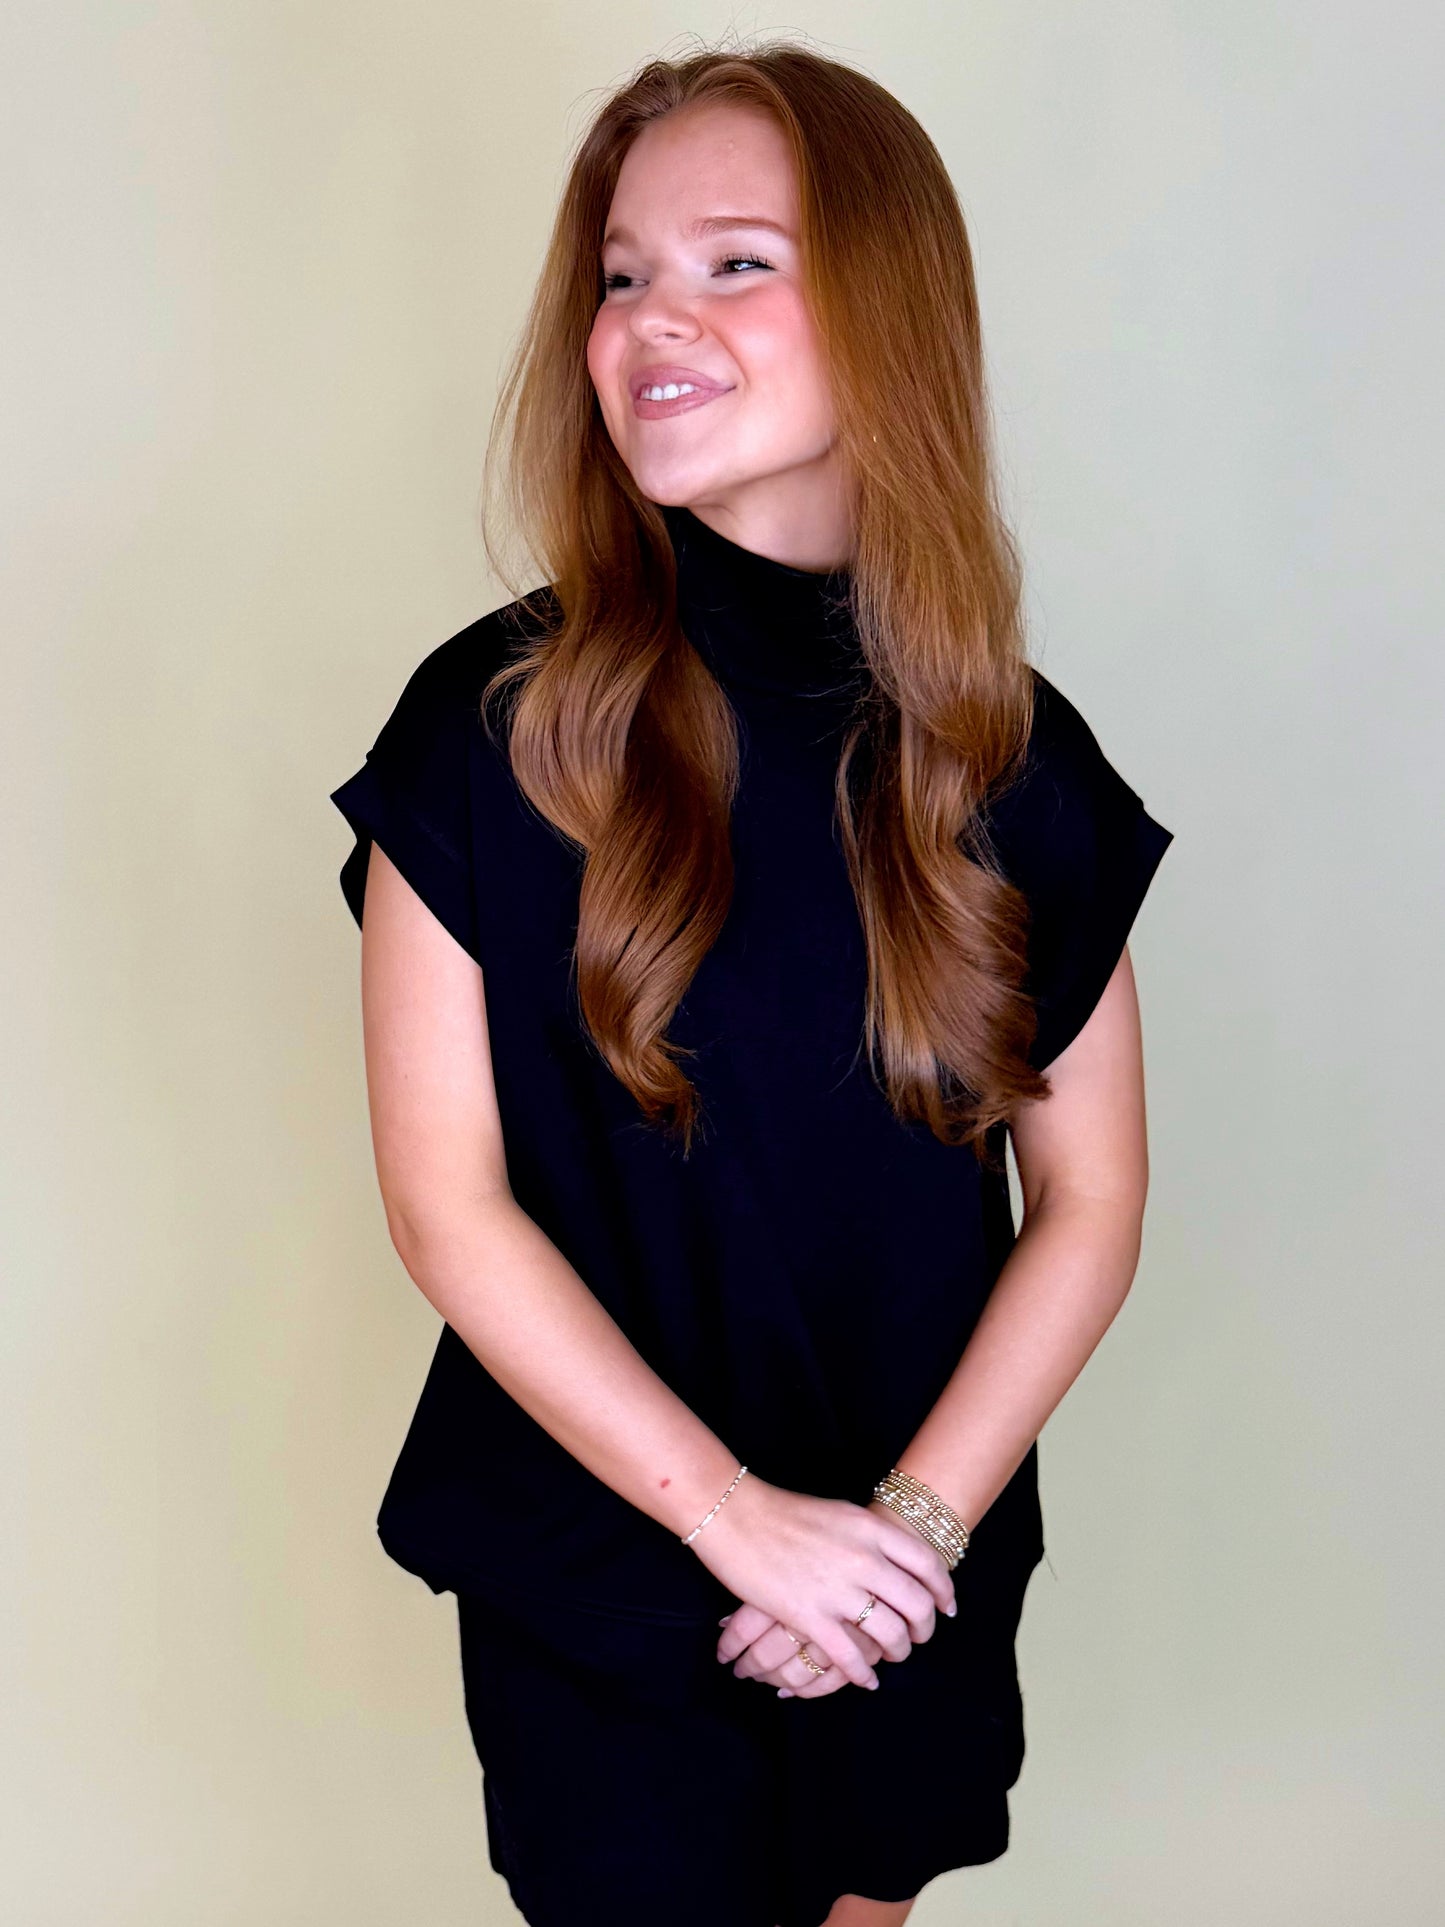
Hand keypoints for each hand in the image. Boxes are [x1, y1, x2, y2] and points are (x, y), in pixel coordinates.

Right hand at [690, 1478, 955, 1693]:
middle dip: (924, 1627)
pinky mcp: (809, 1616)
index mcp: (871, 1528)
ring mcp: (837, 1589)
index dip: (943, 1590)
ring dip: (897, 1651)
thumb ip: (871, 1537)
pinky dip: (863, 1673)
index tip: (947, 1607)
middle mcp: (862, 1558)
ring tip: (894, 1655)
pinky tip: (866, 1679)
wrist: (737, 1516)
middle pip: (915, 1604)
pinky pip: (850, 1656)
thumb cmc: (786, 1512)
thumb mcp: (841, 1513)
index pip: (926, 1564)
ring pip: (889, 1634)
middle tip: (921, 1636)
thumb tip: (896, 1561)